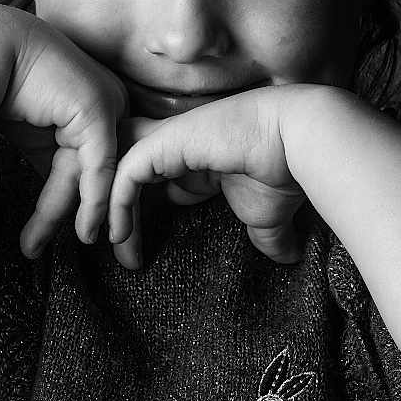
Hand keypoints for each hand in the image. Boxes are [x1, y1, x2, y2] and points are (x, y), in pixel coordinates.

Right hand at [0, 16, 129, 256]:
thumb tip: (62, 201)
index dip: (107, 205)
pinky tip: (86, 232)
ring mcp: (110, 105)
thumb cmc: (9, 90)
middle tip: (128, 260)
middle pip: (117, 172)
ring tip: (73, 248)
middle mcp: (116, 104)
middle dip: (123, 220)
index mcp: (105, 107)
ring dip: (85, 217)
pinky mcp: (97, 112)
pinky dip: (93, 204)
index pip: (109, 164)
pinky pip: (98, 169)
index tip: (102, 239)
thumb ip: (57, 163)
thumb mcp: (39, 137)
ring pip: (102, 177)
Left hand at [107, 87, 309, 268]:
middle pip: (121, 174)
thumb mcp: (267, 215)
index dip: (135, 220)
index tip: (133, 259)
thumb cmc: (285, 173)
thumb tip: (289, 257)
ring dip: (103, 209)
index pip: (147, 186)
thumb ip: (268, 235)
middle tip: (107, 251)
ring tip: (103, 247)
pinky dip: (114, 204)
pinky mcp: (165, 143)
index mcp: (194, 159)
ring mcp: (167, 141)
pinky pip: (124, 175)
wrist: (297, 141)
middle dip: (104, 206)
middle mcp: (175, 147)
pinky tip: (117, 235)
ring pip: (114, 173)